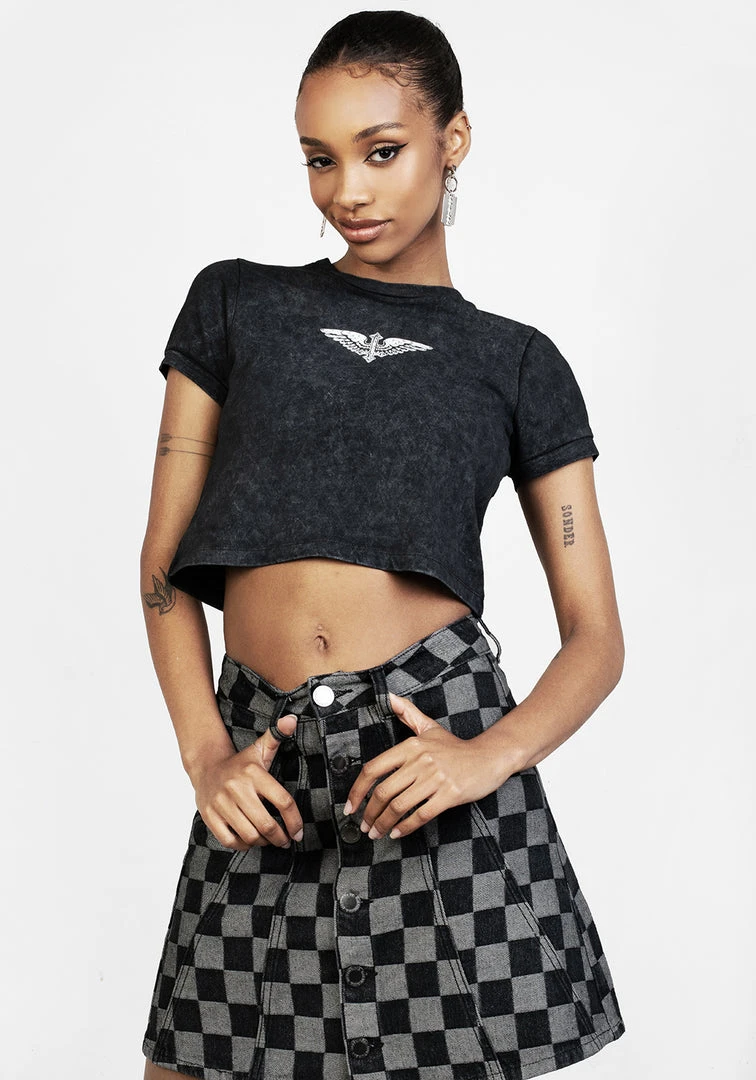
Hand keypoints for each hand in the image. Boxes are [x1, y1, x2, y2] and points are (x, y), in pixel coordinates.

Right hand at [190, 714, 303, 850]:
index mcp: (254, 773)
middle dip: (279, 837)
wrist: (206, 767)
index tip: (298, 832)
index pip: (283, 801)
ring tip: (268, 840)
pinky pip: (229, 840)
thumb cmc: (240, 763)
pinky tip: (250, 840)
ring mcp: (221, 803)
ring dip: (263, 842)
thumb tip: (292, 719)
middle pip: (266, 823)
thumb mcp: (259, 748)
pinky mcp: (209, 816)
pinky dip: (243, 845)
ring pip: (249, 835)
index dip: (294, 821)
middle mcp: (237, 788)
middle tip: (285, 840)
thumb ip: (277, 735)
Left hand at [344, 692, 510, 840]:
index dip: (357, 790)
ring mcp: (435, 778)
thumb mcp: (430, 727)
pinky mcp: (449, 794)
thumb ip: (408, 713)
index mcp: (410, 746)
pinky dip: (406, 827)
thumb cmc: (456, 747)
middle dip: (370, 813)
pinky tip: (397, 833)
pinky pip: (421, 814)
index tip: (350, 806)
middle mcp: (420, 761)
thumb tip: (389, 697)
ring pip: (399, 806)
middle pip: (384, 792)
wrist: (489, 757)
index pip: (374, 769)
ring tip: (377, 832)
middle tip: (364, 826)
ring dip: (383, 823)